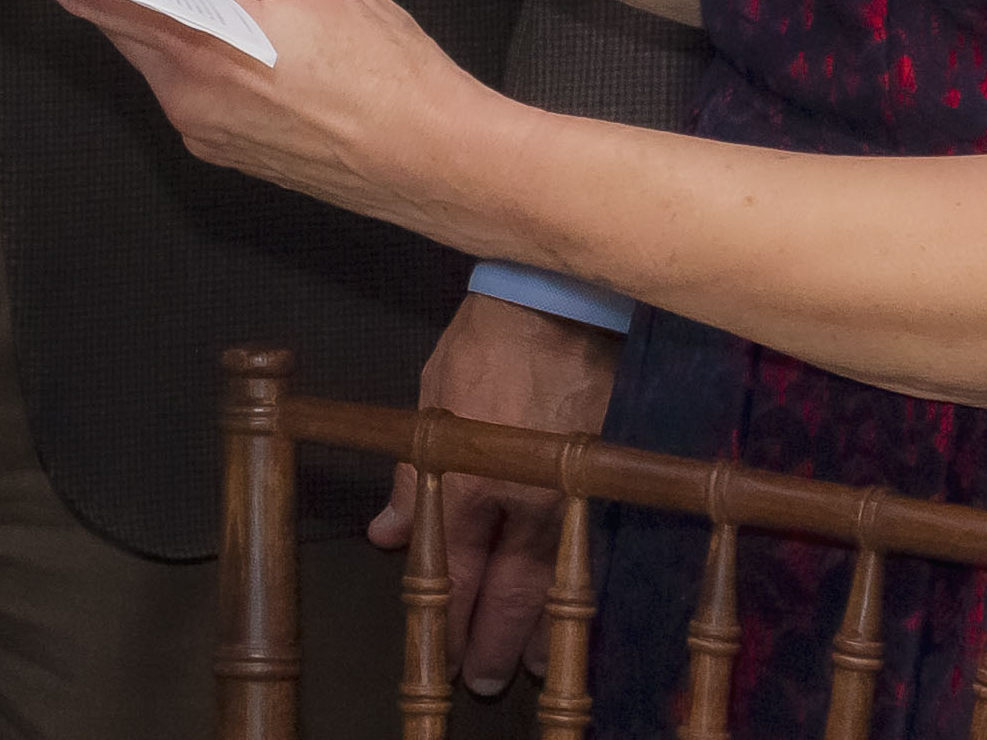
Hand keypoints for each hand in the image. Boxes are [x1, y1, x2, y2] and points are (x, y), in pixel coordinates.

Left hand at [12, 0, 531, 241]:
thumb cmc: (385, 72)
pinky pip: (189, 79)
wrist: (438, 163)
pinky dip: (198, 37)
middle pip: (127, 19)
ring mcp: (205, 130)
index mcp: (197, 50)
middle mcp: (185, 99)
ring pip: (161, 48)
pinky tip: (242, 6)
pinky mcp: (231, 148)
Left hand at [369, 295, 624, 694]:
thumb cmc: (485, 345)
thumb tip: (388, 535)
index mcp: (468, 480)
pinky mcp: (598, 479)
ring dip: (543, 629)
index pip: (457, 570)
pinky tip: (583, 606)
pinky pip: (589, 545)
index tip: (452, 658)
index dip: (454, 620)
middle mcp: (519, 500)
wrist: (556, 303)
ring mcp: (565, 493)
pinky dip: (582, 582)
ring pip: (554, 578)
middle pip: (507, 591)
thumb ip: (412, 477)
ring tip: (539, 670)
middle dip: (495, 642)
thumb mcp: (429, 403)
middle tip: (488, 683)